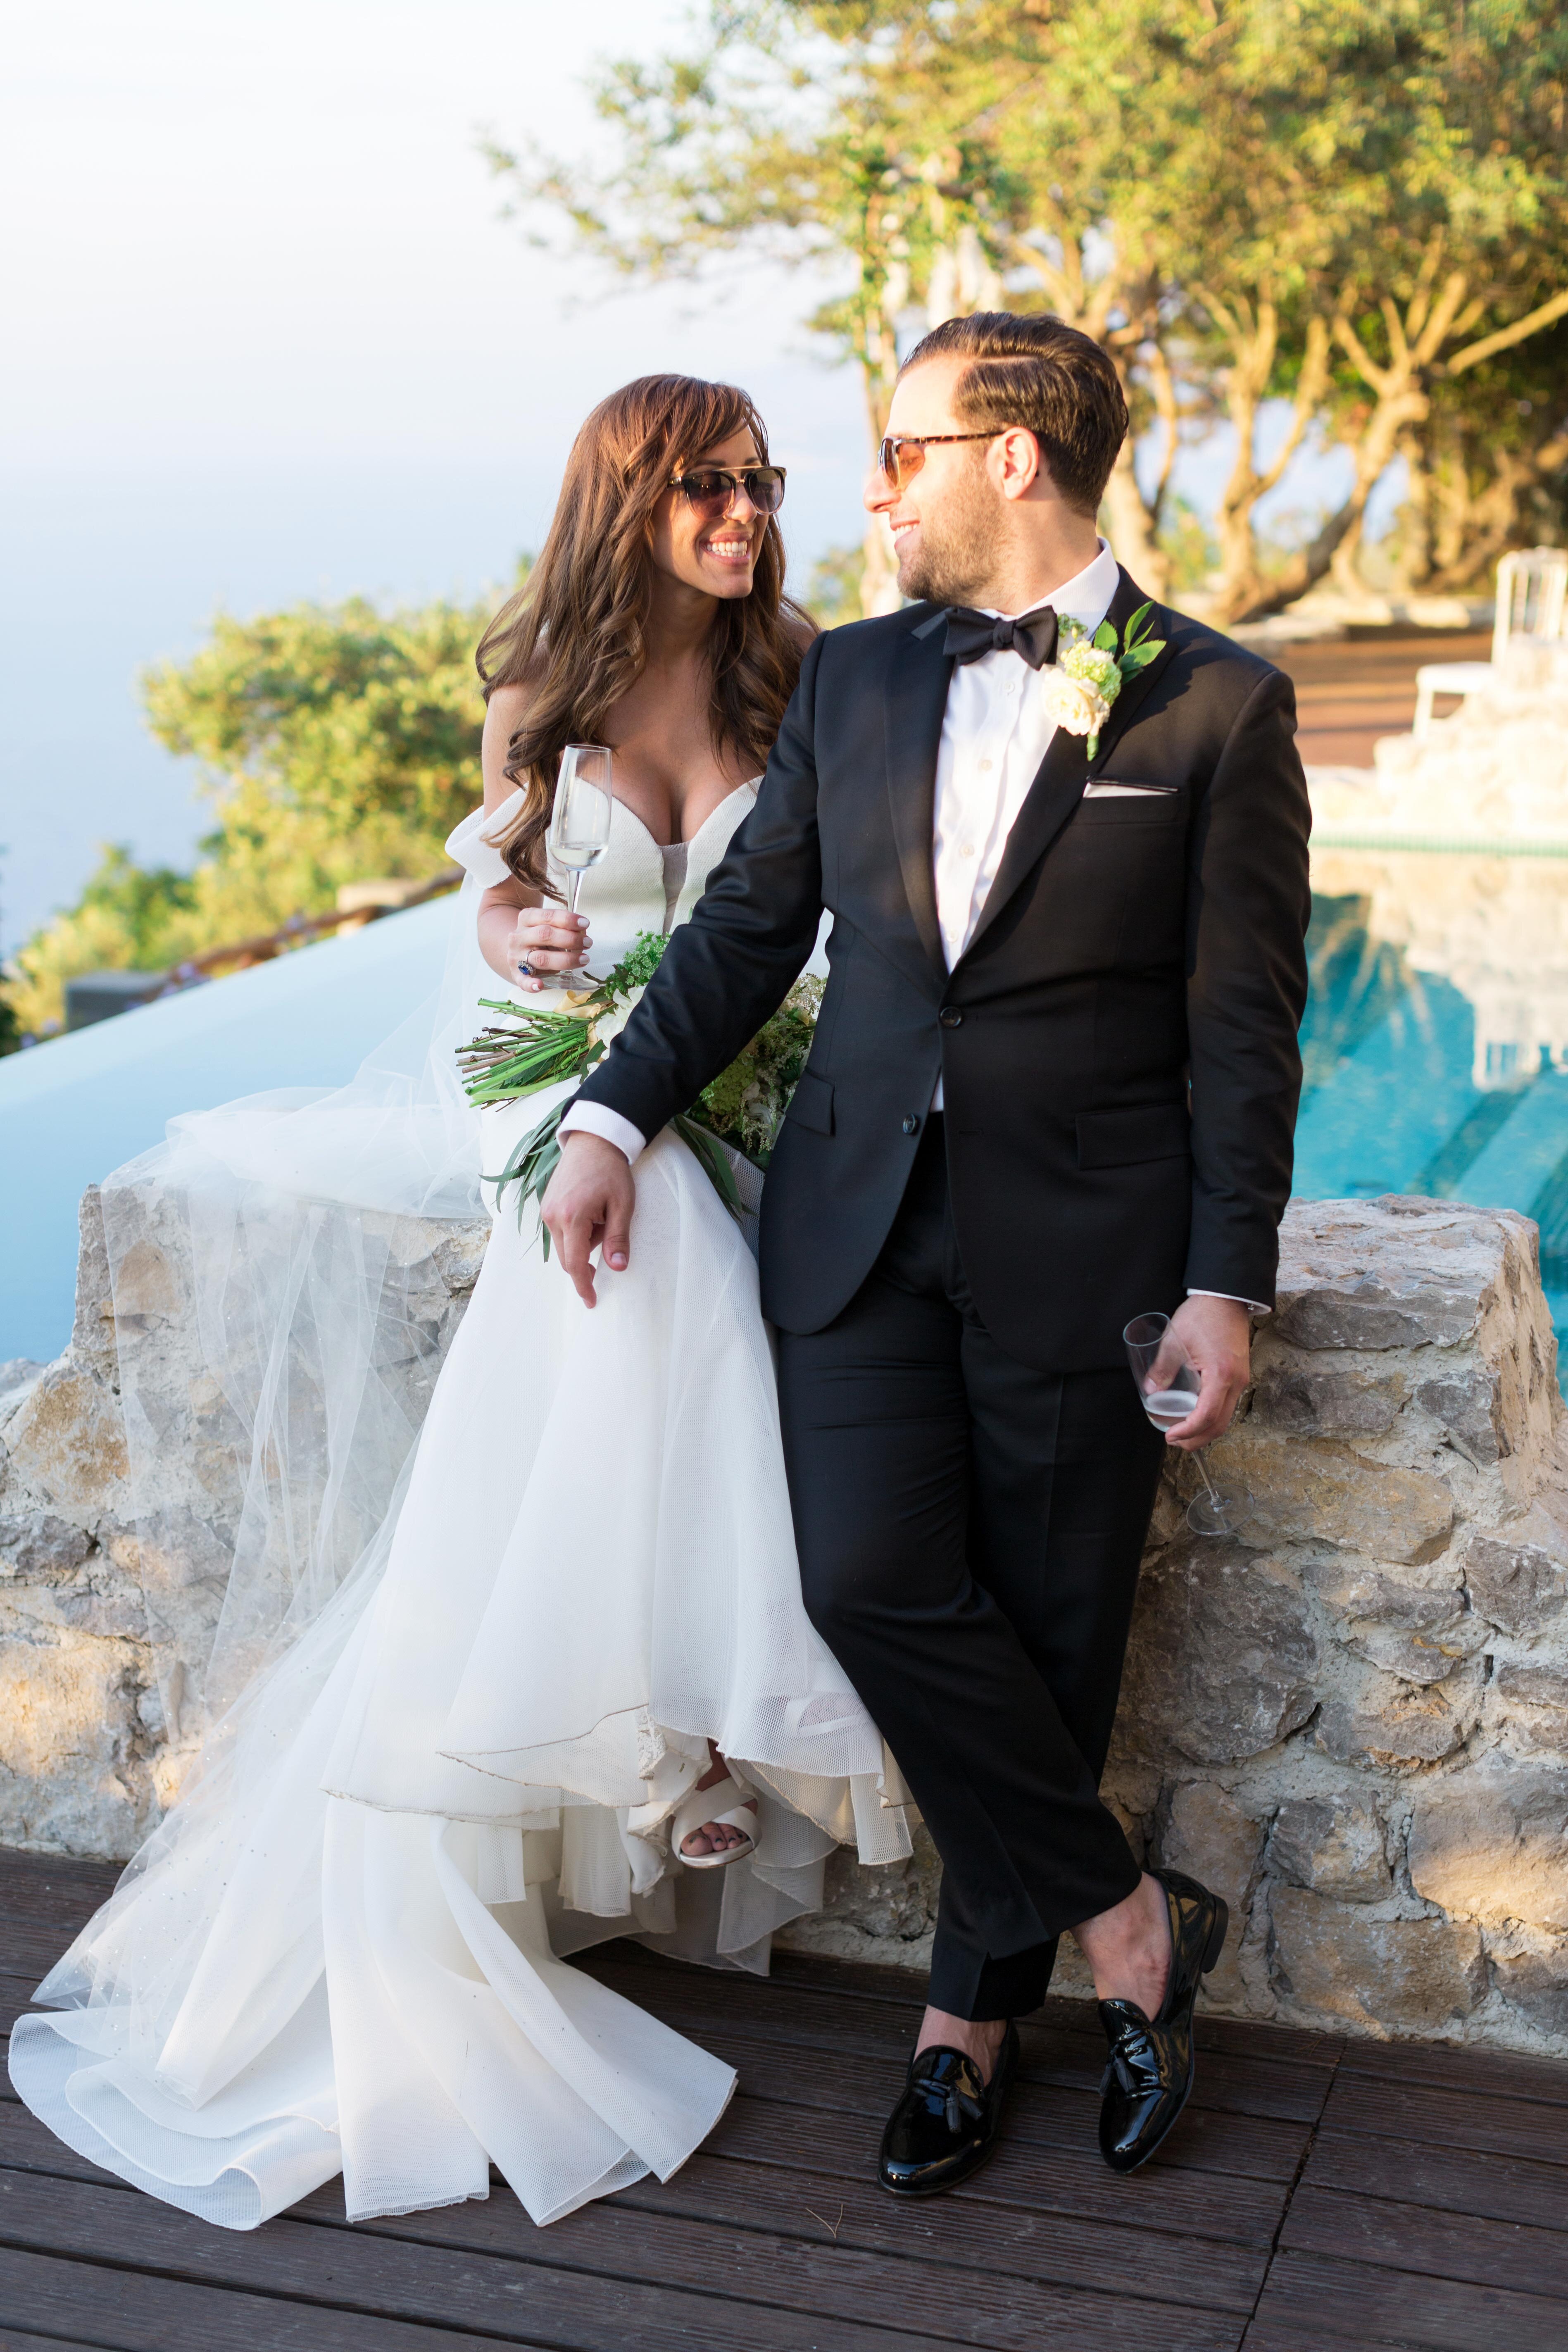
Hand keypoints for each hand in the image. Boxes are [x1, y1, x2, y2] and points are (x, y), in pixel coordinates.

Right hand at [509, 903, 589, 992]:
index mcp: (526, 919)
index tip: (585, 923)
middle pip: (545, 935)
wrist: (518, 952)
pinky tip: (540, 985)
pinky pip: (523, 981)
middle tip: (588, 943)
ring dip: (566, 960)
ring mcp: (516, 956)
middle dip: (571, 939)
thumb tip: (583, 934)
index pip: (547, 916)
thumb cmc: (540, 939)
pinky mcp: (516, 974)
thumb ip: (564, 928)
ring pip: (541, 958)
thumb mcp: (549, 927)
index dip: (568, 919)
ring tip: (583, 960)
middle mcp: (518, 936)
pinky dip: (531, 984)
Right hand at [540, 1132, 634, 1305]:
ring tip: (603, 1216)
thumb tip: (617, 1268)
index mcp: (572, 1217)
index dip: (584, 1285)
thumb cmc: (611, 1171)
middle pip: (567, 1258)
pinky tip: (592, 1213)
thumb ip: (618, 1239)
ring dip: (584, 1242)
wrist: (593, 1142)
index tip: (592, 1301)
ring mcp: (546, 1211)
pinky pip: (561, 1231)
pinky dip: (577, 1231)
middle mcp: (553, 1216)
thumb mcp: (622, 1206)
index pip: (575, 1264)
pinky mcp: (546, 1206)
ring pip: (565, 1244)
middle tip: (608, 1241)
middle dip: (588, 1259)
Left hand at [1159, 1296, 1250, 1449]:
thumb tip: (1150, 1392)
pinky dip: (1211, 1416)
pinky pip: (1227, 1405)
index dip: (1187, 1432)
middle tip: (1174, 1441)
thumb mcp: (1175, 1340)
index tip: (1170, 1436)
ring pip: (1225, 1417)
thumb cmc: (1202, 1315)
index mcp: (1221, 1375)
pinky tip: (1195, 1415)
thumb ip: (1161, 1368)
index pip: (1206, 1416)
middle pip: (1219, 1425)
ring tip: (1182, 1432)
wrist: (1226, 1298)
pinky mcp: (1239, 1375)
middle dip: (1196, 1439)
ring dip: (1204, 1430)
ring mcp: (1241, 1380)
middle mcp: (1236, 1382)